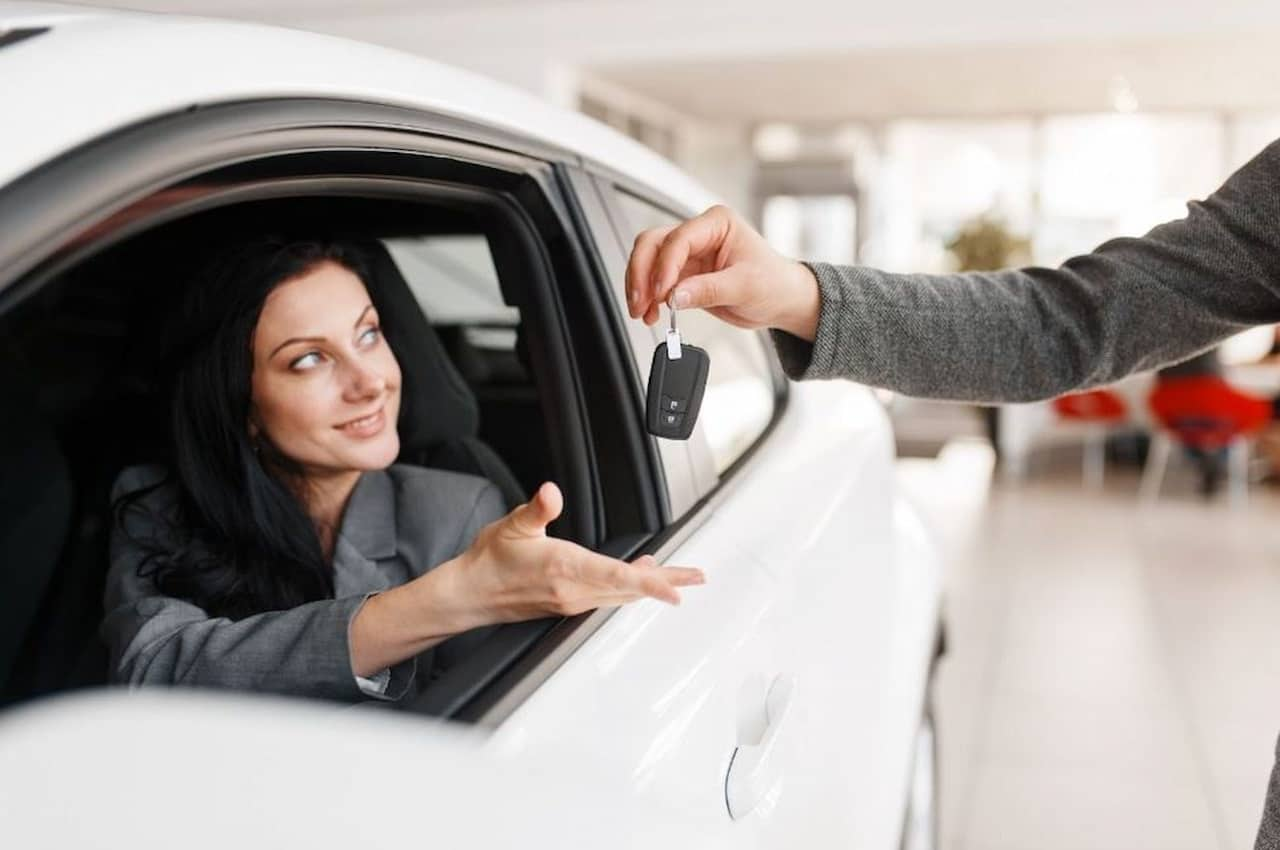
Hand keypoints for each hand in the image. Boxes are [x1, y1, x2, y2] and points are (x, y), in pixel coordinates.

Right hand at [452, 482, 704, 624]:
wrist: (470, 594)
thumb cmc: (490, 560)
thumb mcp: (512, 526)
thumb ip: (537, 509)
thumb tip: (551, 493)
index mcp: (564, 569)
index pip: (616, 577)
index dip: (650, 583)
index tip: (677, 590)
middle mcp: (573, 591)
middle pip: (630, 589)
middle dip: (666, 582)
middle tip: (697, 577)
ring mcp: (572, 601)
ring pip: (622, 595)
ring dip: (651, 585)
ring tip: (678, 578)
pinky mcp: (568, 604)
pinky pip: (609, 597)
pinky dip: (630, 587)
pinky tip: (638, 576)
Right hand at [625, 204, 821, 340]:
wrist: (781, 300)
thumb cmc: (774, 282)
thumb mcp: (745, 286)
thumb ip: (708, 290)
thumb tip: (675, 296)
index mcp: (717, 223)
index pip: (679, 239)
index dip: (665, 266)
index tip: (661, 293)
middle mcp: (699, 234)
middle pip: (654, 244)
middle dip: (642, 274)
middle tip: (640, 301)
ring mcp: (689, 255)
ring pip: (648, 261)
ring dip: (640, 287)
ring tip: (642, 312)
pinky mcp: (684, 275)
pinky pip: (656, 282)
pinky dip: (649, 298)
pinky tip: (651, 314)